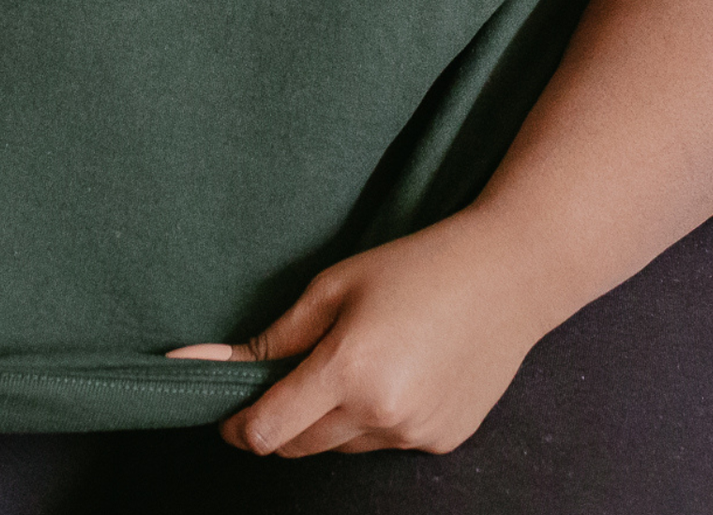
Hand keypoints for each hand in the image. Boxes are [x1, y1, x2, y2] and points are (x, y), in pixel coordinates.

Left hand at [170, 209, 544, 457]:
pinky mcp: (441, 441)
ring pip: (342, 447)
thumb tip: (204, 363)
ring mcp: (414, 433)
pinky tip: (400, 371)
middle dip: (280, 422)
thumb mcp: (336, 284)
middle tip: (290, 377)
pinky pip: (386, 442)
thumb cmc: (418, 265)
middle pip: (299, 447)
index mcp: (348, 369)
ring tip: (359, 360)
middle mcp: (381, 412)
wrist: (508, 275)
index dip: (238, 426)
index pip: (268, 431)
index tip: (228, 412)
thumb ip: (275, 336)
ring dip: (331, 419)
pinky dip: (376, 419)